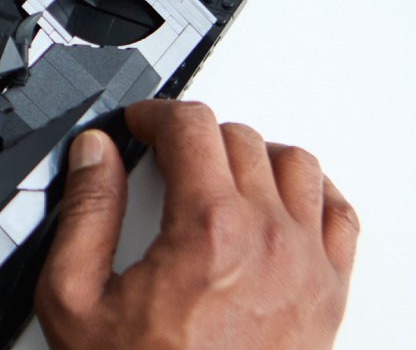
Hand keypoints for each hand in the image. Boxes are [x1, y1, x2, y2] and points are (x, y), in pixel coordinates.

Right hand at [37, 101, 357, 349]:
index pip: (192, 127)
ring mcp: (307, 265)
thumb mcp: (76, 299)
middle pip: (240, 138)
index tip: (139, 128)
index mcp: (208, 229)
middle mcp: (268, 237)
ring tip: (222, 173)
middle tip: (165, 156)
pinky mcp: (330, 295)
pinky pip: (339, 214)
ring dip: (255, 156)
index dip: (155, 116)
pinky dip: (313, 194)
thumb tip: (94, 156)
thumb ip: (86, 213)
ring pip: (296, 164)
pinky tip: (284, 202)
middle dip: (196, 136)